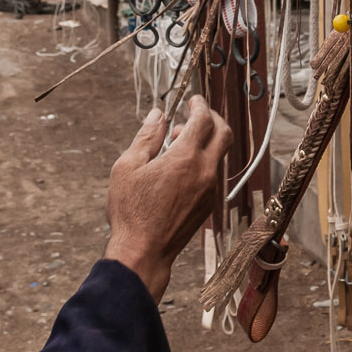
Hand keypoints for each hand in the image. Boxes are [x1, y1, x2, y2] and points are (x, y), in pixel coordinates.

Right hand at [103, 96, 231, 300]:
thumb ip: (146, 137)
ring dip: (205, 140)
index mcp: (185, 158)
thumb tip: (158, 115)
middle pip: (223, 133)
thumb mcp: (127, 167)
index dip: (199, 104)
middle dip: (213, 117)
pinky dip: (203, 159)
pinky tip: (180, 166)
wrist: (144, 252)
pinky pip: (213, 172)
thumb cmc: (130, 211)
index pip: (203, 120)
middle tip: (195, 113)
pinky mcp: (208, 204)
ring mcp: (209, 189)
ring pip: (219, 154)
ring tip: (177, 142)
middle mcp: (204, 171)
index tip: (192, 99)